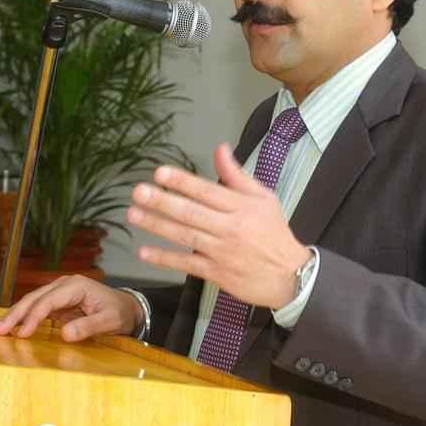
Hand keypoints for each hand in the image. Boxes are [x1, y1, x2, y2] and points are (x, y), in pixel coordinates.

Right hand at [0, 275, 142, 341]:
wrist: (127, 307)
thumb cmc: (119, 313)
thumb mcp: (109, 321)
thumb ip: (88, 326)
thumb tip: (65, 334)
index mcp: (76, 286)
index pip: (49, 301)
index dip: (34, 317)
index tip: (23, 334)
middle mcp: (64, 285)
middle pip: (34, 298)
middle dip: (15, 314)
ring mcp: (59, 292)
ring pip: (31, 301)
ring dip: (14, 315)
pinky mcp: (57, 301)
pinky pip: (36, 308)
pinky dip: (23, 317)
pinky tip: (11, 326)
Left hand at [128, 143, 310, 309]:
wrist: (291, 276)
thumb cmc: (274, 233)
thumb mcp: (263, 198)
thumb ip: (237, 175)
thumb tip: (220, 148)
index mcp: (241, 207)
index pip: (207, 191)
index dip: (182, 181)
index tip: (160, 172)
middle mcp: (230, 228)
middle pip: (191, 212)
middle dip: (163, 201)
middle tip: (139, 191)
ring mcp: (222, 252)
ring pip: (185, 236)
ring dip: (157, 225)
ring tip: (133, 214)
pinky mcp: (217, 273)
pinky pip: (187, 264)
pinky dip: (165, 258)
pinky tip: (144, 251)